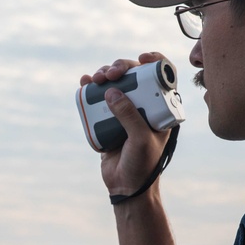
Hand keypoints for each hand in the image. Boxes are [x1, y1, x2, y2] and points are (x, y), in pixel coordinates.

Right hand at [80, 52, 172, 198]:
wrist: (126, 186)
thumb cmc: (143, 164)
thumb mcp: (140, 139)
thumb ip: (129, 115)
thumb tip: (112, 90)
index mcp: (160, 108)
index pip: (160, 77)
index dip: (153, 61)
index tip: (141, 59)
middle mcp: (144, 105)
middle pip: (134, 76)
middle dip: (121, 68)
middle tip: (111, 73)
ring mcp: (125, 111)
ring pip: (115, 84)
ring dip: (104, 75)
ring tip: (94, 78)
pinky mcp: (107, 119)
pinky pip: (98, 98)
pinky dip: (90, 87)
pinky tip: (84, 82)